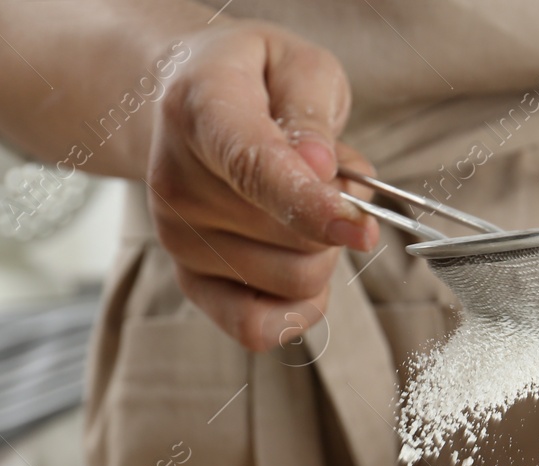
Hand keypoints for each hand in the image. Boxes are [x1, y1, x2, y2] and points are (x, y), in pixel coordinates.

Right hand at [145, 21, 377, 350]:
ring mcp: (179, 237)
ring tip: (305, 206)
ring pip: (292, 282)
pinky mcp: (190, 279)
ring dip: (324, 252)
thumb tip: (319, 168)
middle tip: (329, 179)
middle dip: (337, 217)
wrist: (187, 104)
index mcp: (201, 109)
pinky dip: (299, 310)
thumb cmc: (255, 82)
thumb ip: (313, 111)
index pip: (255, 169)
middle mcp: (177, 181)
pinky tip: (306, 269)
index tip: (362, 229)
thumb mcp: (298, 64)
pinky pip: (256, 328)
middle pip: (292, 238)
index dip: (314, 207)